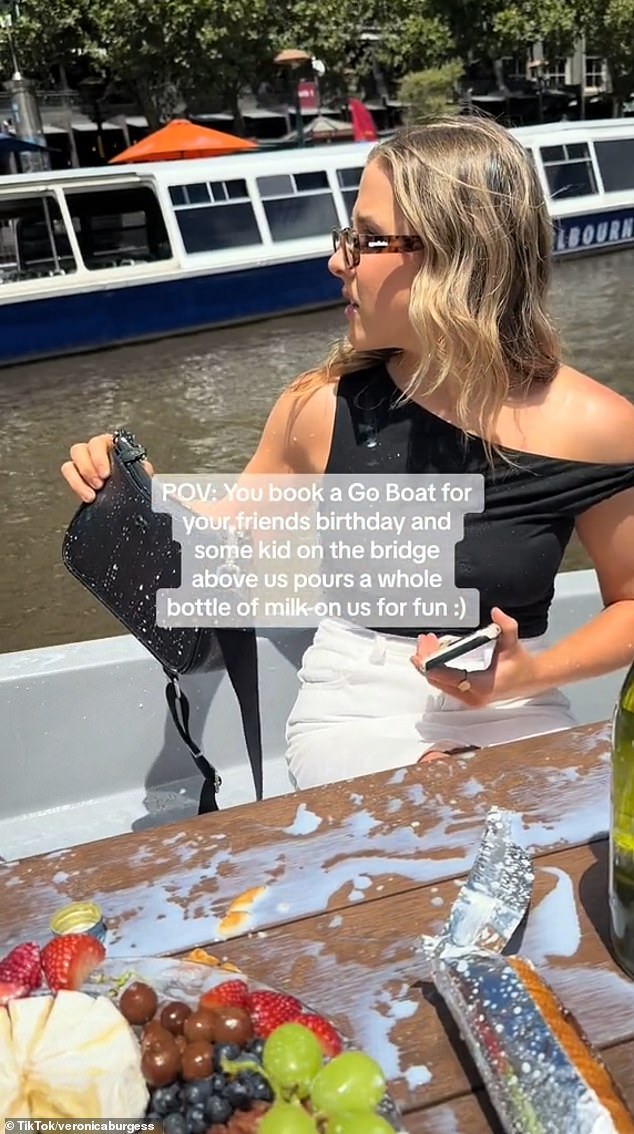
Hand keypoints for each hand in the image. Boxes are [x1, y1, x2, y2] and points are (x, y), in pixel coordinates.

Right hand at [61, 434, 153, 502]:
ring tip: (93, 493)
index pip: (99, 442)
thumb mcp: (142, 475)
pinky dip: (75, 485)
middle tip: (99, 484)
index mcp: (112, 446)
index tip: (106, 474)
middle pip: (80, 450)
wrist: (131, 499)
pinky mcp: (77, 478)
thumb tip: (146, 469)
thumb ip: (143, 470)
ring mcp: (84, 464)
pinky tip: (88, 497)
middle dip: (88, 468)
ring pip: (70, 462)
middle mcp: (95, 452)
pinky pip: (69, 475)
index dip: (99, 457)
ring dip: (79, 479)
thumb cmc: (136, 481)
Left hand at [410, 607, 539, 705]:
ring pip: (438, 683)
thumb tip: (496, 612)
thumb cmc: (520, 663)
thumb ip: (506, 626)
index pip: (446, 675)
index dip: (431, 662)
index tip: (424, 647)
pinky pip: (444, 684)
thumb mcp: (512, 643)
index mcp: (482, 685)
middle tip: (424, 641)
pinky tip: (435, 656)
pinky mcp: (466, 697)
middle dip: (426, 659)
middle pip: (437, 679)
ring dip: (430, 664)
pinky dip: (437, 670)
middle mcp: (472, 696)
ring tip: (428, 645)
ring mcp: (468, 699)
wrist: (530, 679)